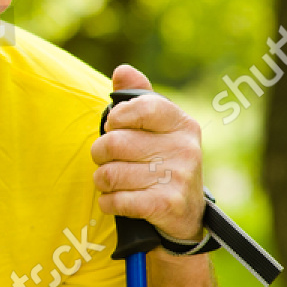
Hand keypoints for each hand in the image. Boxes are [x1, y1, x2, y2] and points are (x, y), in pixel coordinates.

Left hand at [90, 65, 204, 241]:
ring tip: (114, 182)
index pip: (140, 107)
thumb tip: (122, 70)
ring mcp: (178, 177)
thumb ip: (138, 98)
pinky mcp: (167, 205)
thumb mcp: (157, 129)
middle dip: (100, 155)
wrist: (186, 215)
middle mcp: (185, 148)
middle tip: (108, 161)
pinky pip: (116, 200)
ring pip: (109, 174)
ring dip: (102, 181)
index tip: (113, 127)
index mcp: (182, 124)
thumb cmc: (161, 163)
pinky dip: (108, 203)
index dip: (116, 117)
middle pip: (113, 143)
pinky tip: (116, 201)